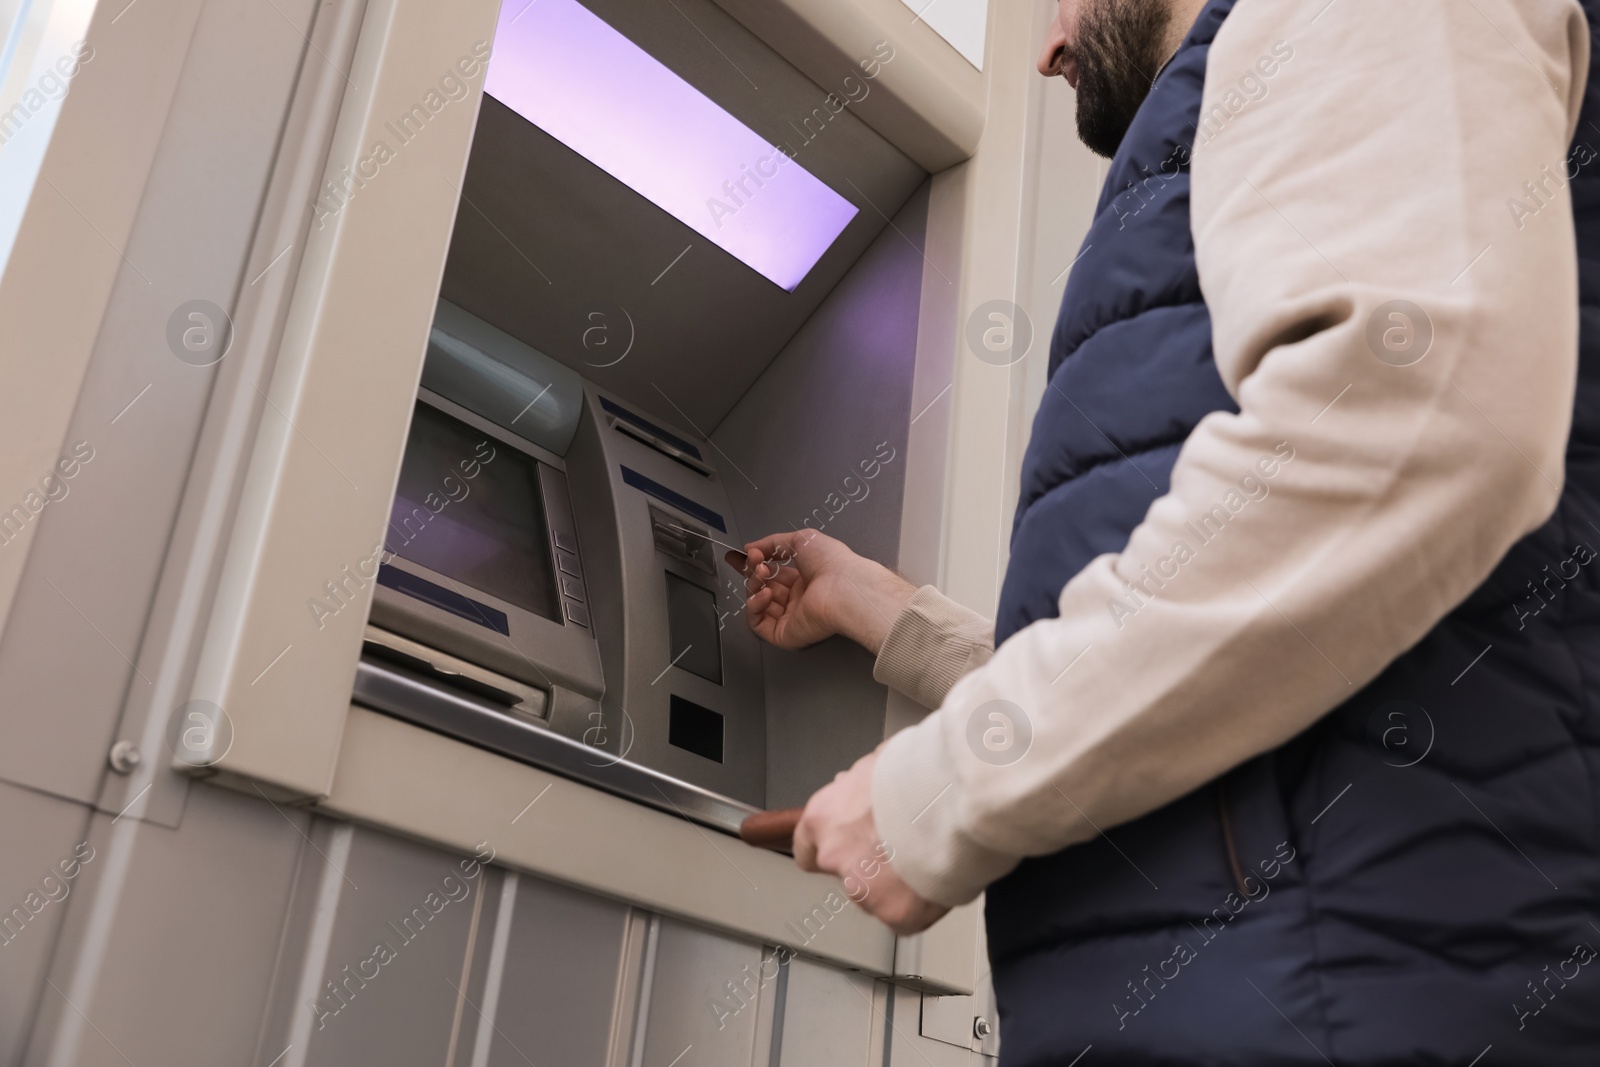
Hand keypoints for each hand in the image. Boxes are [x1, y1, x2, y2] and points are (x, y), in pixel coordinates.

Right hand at [728, 531, 915, 653]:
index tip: (738, 555)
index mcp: (804, 579)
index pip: (773, 573)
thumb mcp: (801, 539)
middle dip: (753, 571)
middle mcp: (796, 598)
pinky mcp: (783, 634)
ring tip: (762, 574)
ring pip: (758, 603)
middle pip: (763, 587)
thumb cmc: (829, 561)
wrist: (843, 588)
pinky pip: (758, 623)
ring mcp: (790, 618)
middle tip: (754, 561)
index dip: (754, 564)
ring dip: (754, 585)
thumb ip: (773, 542)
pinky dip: (755, 607)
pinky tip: (764, 593)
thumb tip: (750, 547)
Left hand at [793, 750, 948, 935]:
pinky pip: (906, 914)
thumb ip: (863, 787)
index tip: (847, 846)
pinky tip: (936, 875)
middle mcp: (835, 856)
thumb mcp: (880, 764)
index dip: (832, 845)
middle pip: (846, 872)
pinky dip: (921, 902)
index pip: (807, 846)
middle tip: (902, 845)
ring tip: (927, 854)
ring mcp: (862, 890)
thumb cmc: (922, 775)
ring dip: (897, 884)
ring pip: (876, 896)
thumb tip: (865, 787)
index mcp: (824, 817)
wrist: (956, 798)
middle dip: (871, 865)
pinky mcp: (894, 913)